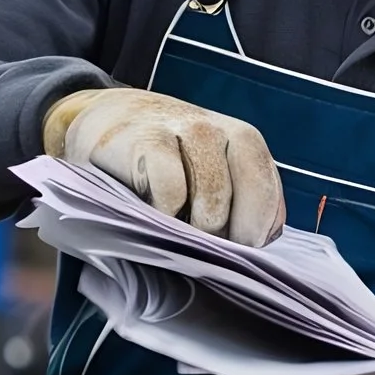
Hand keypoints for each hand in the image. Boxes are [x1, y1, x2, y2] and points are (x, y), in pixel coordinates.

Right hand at [43, 87, 283, 245]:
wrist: (106, 123)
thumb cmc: (163, 166)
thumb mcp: (209, 178)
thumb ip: (239, 206)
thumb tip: (255, 250)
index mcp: (243, 141)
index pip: (267, 193)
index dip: (253, 230)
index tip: (231, 249)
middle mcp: (216, 131)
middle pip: (243, 197)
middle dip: (223, 232)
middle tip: (198, 246)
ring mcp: (181, 130)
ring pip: (211, 197)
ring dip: (194, 227)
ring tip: (173, 232)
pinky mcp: (143, 139)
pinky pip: (171, 192)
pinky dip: (164, 214)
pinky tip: (149, 215)